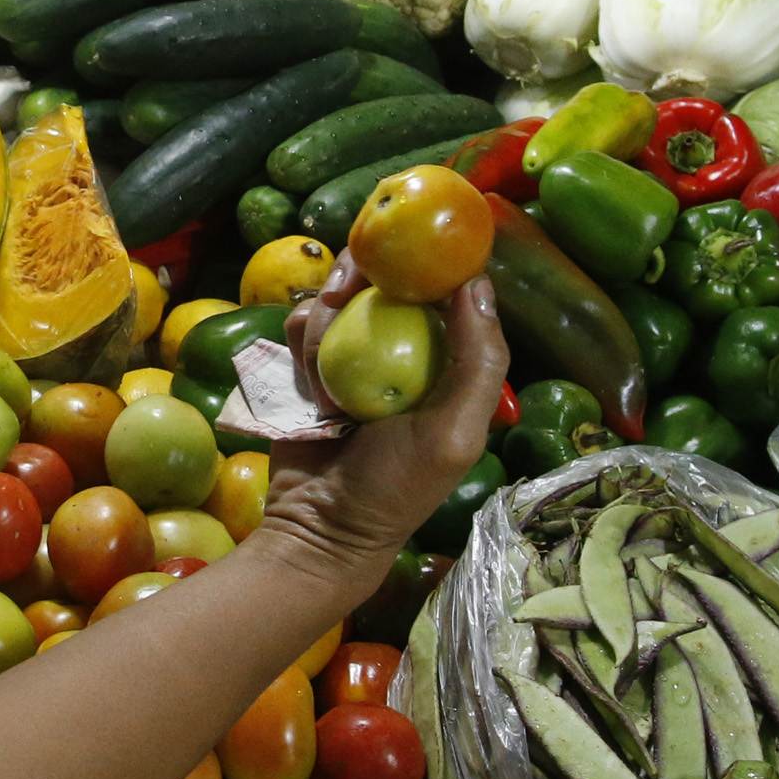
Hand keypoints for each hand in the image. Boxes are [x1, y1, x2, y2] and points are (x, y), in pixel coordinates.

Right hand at [256, 279, 506, 580]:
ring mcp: (355, 351)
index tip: (408, 252)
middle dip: (364, 274)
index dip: (430, 260)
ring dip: (327, 320)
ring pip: (340, 295)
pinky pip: (302, 322)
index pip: (449, 288)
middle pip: (389, 275)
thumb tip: (476, 282)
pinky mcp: (309, 361)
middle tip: (343, 290)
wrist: (317, 525)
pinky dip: (301, 341)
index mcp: (450, 360)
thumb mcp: (453, 434)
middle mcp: (405, 347)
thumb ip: (477, 361)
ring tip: (322, 366)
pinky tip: (308, 382)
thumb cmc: (396, 488)